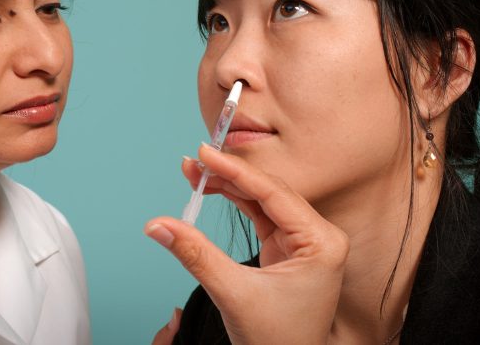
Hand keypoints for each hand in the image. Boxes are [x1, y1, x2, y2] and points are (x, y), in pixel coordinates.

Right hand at [145, 144, 348, 344]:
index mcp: (322, 242)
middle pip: (268, 190)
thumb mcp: (233, 293)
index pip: (273, 193)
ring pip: (261, 199)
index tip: (205, 153)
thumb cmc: (277, 340)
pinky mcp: (287, 246)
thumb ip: (195, 254)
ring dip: (228, 185)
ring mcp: (303, 240)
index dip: (236, 170)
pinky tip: (212, 189)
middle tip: (193, 161)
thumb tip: (158, 225)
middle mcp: (318, 236)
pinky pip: (259, 213)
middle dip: (228, 175)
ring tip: (195, 172)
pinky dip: (234, 202)